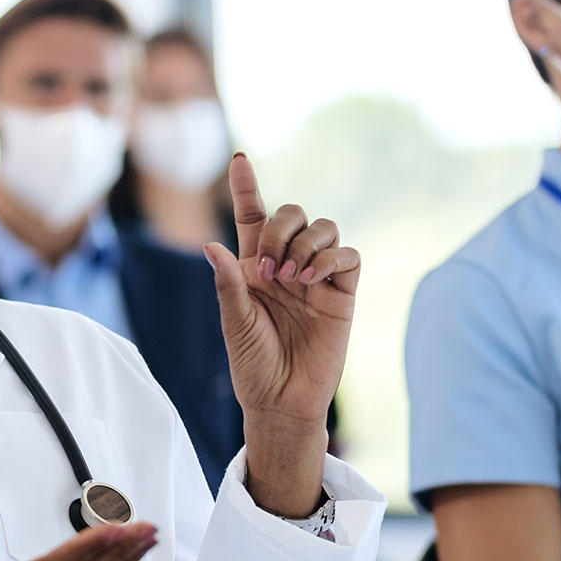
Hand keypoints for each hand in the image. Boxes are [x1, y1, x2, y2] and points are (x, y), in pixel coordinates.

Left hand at [202, 154, 360, 516]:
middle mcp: (286, 265)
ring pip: (324, 227)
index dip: (247, 187)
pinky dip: (331, 256)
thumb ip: (229, 284)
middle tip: (268, 268)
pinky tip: (312, 277)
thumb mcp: (234, 324)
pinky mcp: (343, 294)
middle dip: (279, 228)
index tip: (239, 159)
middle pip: (292, 214)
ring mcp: (317, 277)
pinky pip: (348, 255)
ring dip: (305, 241)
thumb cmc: (253, 365)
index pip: (252, 216)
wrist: (283, 402)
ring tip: (291, 276)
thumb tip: (212, 245)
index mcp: (253, 268)